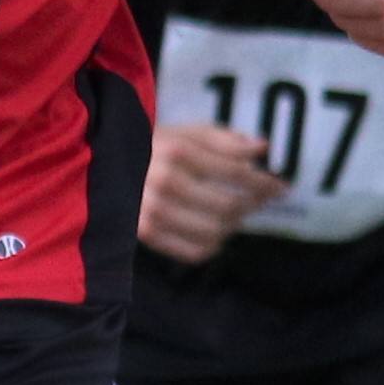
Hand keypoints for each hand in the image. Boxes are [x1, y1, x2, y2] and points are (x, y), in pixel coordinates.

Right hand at [139, 121, 288, 263]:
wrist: (102, 164)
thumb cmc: (153, 145)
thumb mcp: (187, 132)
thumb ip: (224, 140)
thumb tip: (263, 148)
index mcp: (177, 151)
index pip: (236, 172)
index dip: (264, 183)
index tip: (282, 187)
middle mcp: (165, 182)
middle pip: (228, 205)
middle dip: (252, 204)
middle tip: (261, 201)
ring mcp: (153, 211)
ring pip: (214, 232)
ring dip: (233, 226)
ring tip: (236, 216)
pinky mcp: (144, 234)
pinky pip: (192, 252)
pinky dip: (212, 247)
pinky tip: (216, 235)